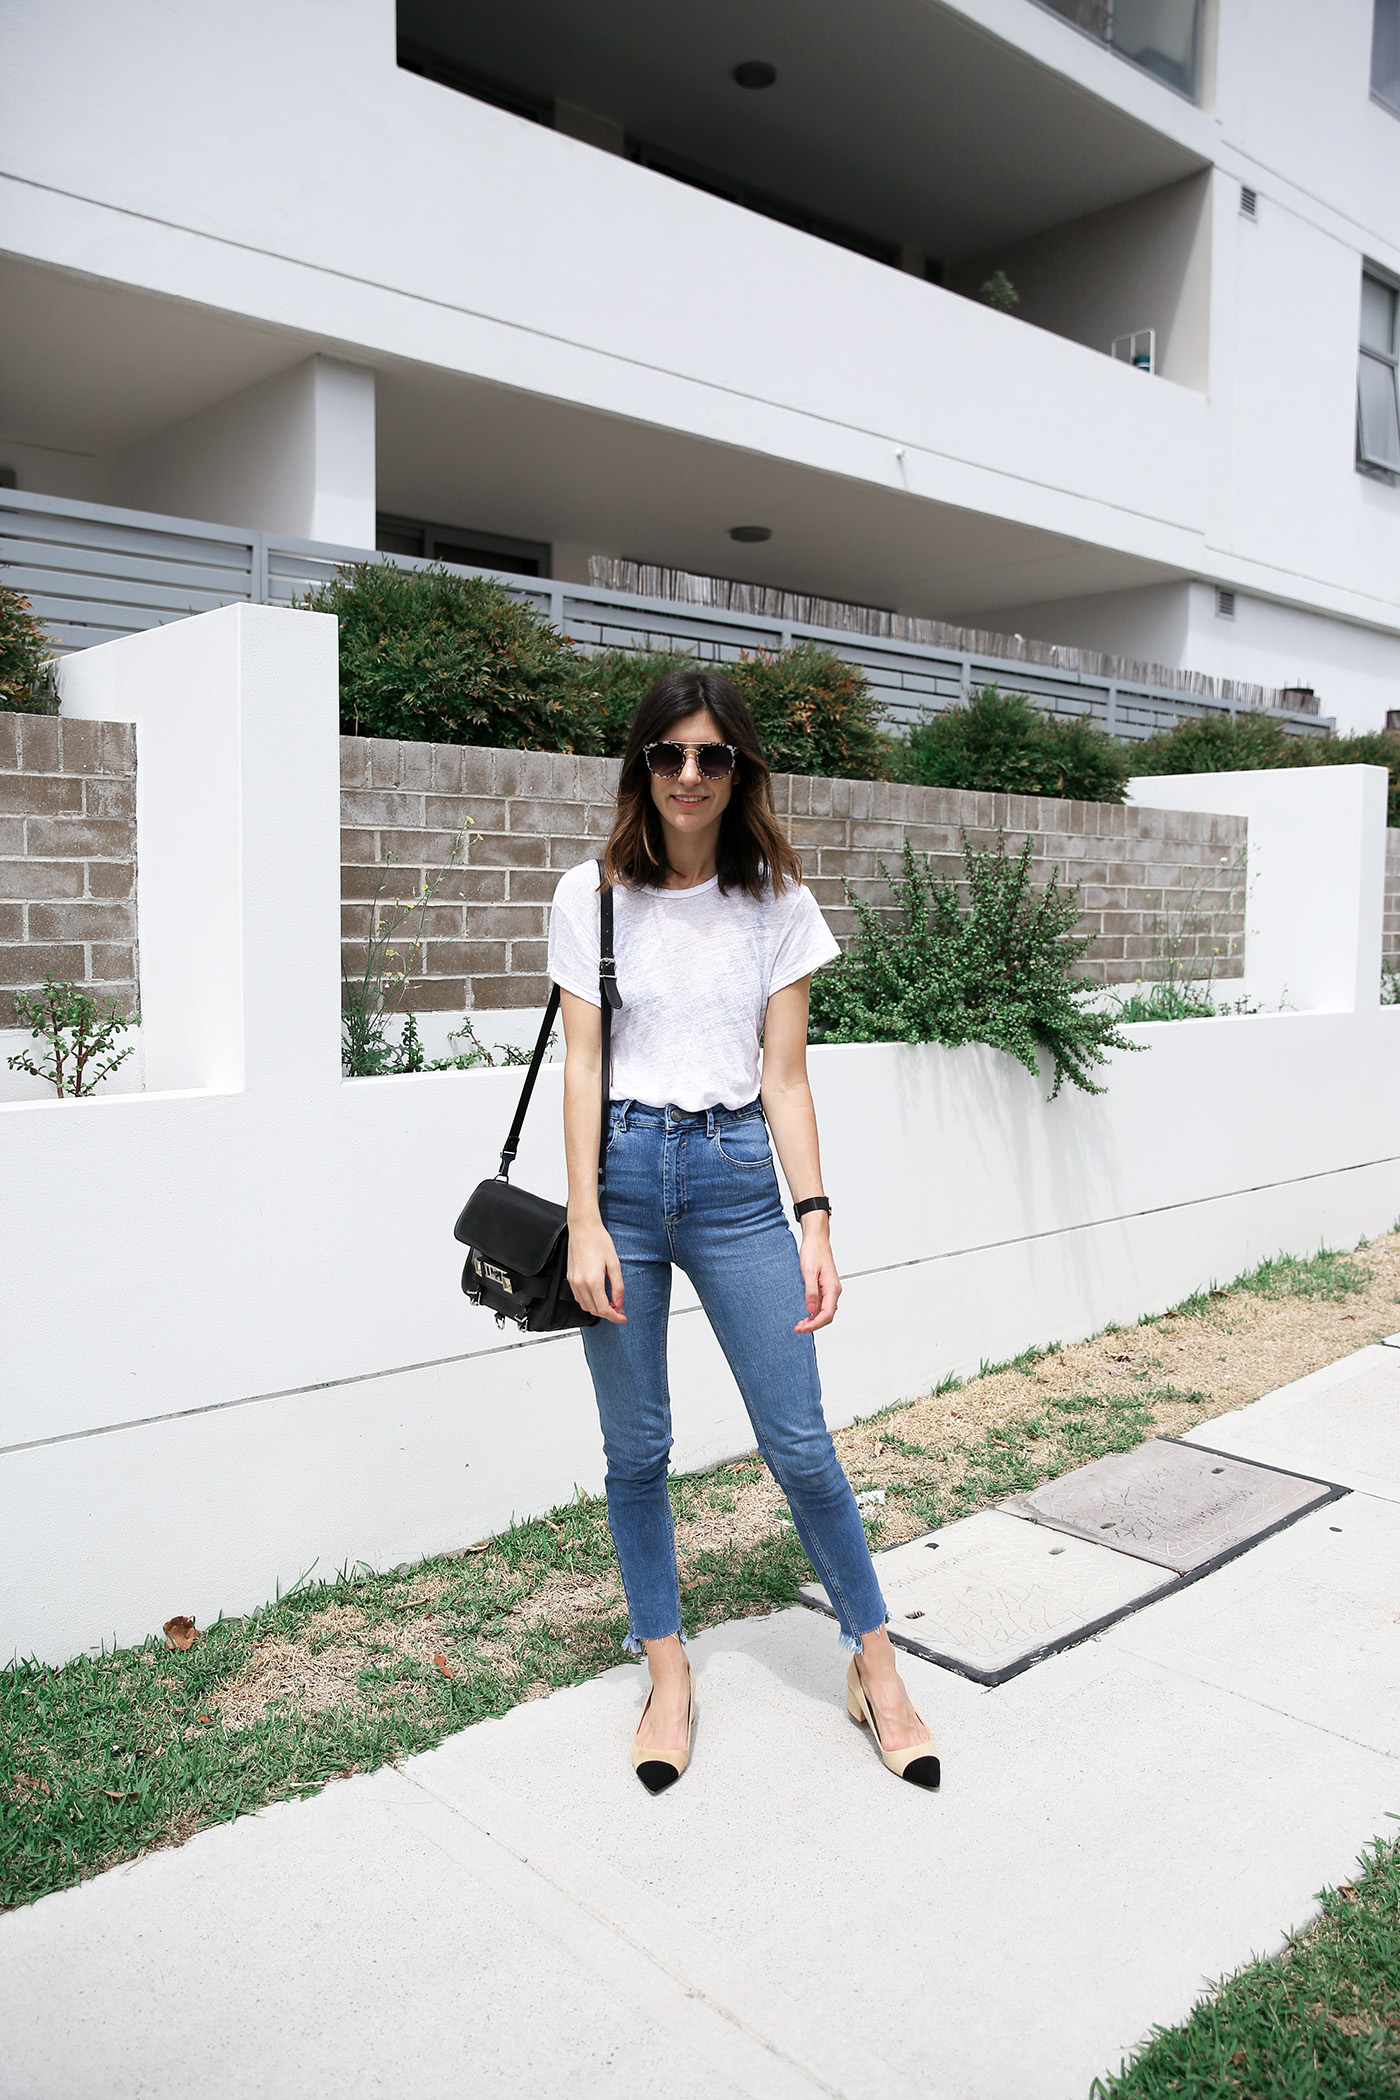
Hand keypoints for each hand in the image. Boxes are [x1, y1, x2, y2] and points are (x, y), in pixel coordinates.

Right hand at [567, 1217, 625, 1322]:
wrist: (583, 1228)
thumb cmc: (598, 1241)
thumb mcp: (614, 1264)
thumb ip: (618, 1285)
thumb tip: (619, 1302)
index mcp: (593, 1281)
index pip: (604, 1309)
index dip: (615, 1317)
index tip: (622, 1317)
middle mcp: (580, 1283)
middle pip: (594, 1310)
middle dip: (608, 1314)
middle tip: (619, 1310)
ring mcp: (573, 1281)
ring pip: (585, 1306)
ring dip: (598, 1309)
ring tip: (610, 1303)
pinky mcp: (570, 1277)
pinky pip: (578, 1297)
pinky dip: (588, 1302)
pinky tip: (598, 1296)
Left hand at [794, 1215, 840, 1332]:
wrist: (816, 1239)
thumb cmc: (813, 1252)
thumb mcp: (809, 1272)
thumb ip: (811, 1292)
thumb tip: (811, 1310)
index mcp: (832, 1288)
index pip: (827, 1314)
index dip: (815, 1324)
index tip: (802, 1328)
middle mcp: (833, 1290)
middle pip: (827, 1315)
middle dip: (813, 1325)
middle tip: (798, 1328)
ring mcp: (830, 1289)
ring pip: (824, 1311)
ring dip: (813, 1320)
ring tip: (799, 1324)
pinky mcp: (824, 1287)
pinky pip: (821, 1304)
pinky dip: (813, 1312)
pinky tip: (804, 1314)